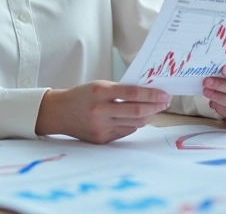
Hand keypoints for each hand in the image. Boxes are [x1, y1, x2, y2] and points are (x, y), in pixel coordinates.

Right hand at [35, 81, 169, 143]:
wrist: (59, 112)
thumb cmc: (82, 95)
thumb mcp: (99, 85)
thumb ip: (121, 90)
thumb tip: (148, 94)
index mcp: (100, 92)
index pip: (132, 93)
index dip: (152, 94)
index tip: (165, 94)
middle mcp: (100, 110)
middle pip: (136, 111)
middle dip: (155, 107)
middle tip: (165, 103)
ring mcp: (101, 127)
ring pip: (134, 123)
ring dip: (148, 116)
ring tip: (155, 110)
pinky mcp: (101, 139)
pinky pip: (125, 131)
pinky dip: (135, 124)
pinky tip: (138, 118)